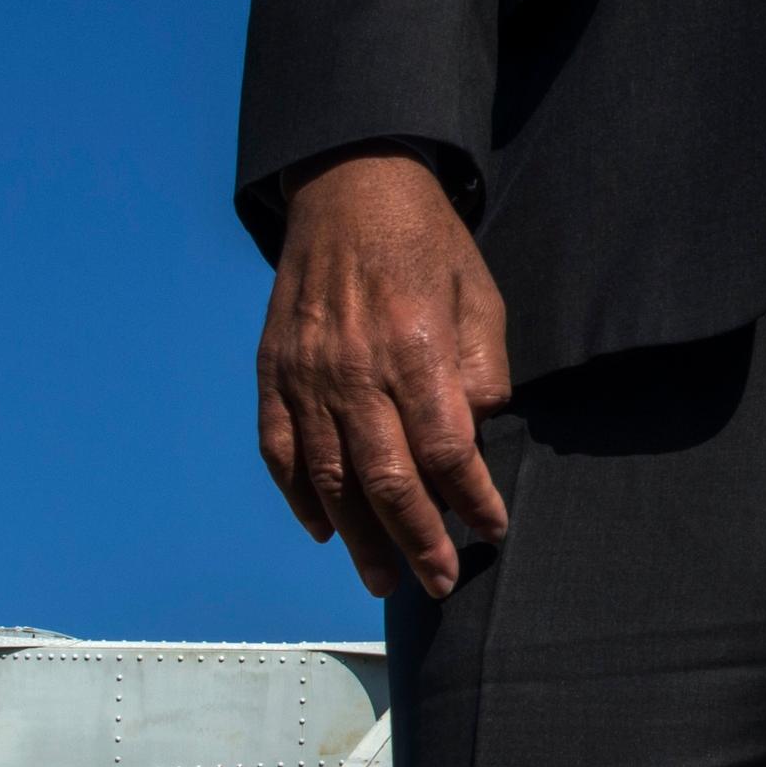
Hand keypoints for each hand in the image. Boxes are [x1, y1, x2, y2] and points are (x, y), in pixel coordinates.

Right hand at [257, 150, 512, 598]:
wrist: (349, 185)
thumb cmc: (426, 242)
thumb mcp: (479, 293)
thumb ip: (482, 369)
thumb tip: (474, 434)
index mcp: (414, 348)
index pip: (445, 449)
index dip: (470, 499)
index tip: (492, 530)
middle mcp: (354, 369)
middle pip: (386, 479)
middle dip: (417, 540)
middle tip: (438, 581)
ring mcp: (306, 374)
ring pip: (329, 477)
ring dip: (357, 537)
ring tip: (382, 578)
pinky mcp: (273, 371)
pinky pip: (281, 450)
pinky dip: (299, 497)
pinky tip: (324, 530)